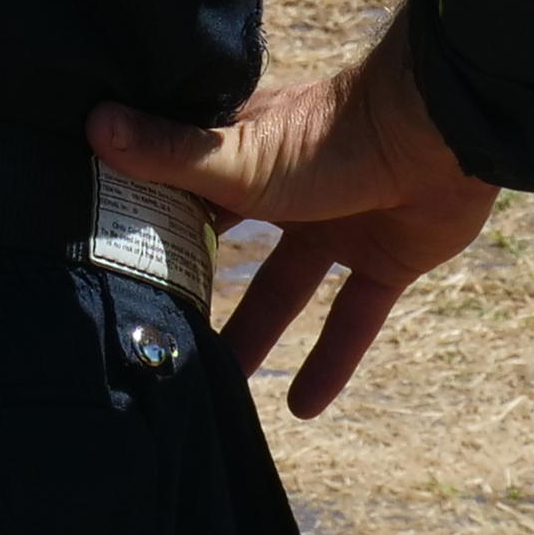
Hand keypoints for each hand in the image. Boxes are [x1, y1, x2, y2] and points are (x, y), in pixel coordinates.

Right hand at [89, 9, 494, 419]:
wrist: (440, 136)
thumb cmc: (331, 136)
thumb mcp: (240, 157)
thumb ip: (171, 153)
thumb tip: (93, 124)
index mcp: (247, 150)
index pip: (184, 185)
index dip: (151, 217)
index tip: (108, 255)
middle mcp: (288, 187)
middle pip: (232, 245)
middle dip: (197, 283)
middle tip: (155, 328)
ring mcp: (338, 223)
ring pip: (286, 287)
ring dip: (255, 333)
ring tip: (219, 382)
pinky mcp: (386, 257)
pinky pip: (353, 316)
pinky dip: (332, 360)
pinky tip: (303, 410)